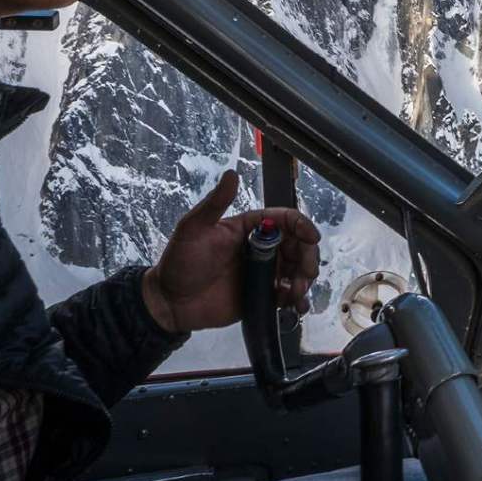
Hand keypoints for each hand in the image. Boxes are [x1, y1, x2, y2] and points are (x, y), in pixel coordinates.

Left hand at [141, 170, 321, 334]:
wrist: (171, 303)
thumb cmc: (181, 262)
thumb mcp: (193, 229)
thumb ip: (214, 203)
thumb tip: (232, 174)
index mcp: (249, 229)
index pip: (284, 220)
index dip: (302, 225)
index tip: (311, 237)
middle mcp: (261, 249)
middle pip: (297, 246)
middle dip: (308, 257)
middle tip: (306, 273)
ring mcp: (263, 273)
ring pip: (297, 270)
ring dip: (304, 279)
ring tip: (295, 292)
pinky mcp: (263, 297)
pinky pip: (288, 295)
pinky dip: (298, 300)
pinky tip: (297, 306)